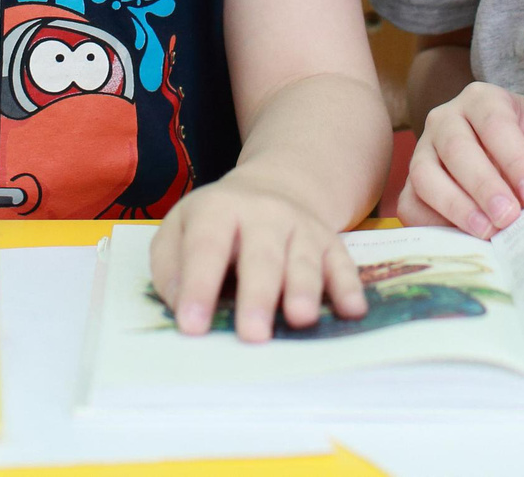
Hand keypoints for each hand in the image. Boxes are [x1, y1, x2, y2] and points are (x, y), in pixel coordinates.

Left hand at [151, 171, 367, 341]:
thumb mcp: (180, 229)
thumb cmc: (216, 225)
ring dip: (303, 289)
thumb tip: (181, 306)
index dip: (198, 285)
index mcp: (219, 209)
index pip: (207, 247)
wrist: (273, 189)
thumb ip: (170, 266)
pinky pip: (342, 264)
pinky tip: (352, 310)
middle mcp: (264, 214)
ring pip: (303, 259)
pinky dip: (348, 287)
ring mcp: (301, 227)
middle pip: (261, 254)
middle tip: (252, 334)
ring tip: (299, 318)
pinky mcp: (330, 242)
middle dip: (257, 295)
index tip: (191, 326)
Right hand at [397, 51, 523, 235]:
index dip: (513, 159)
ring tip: (488, 232)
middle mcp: (444, 120)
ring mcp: (423, 153)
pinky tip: (462, 240)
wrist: (520, 181)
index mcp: (480, 99)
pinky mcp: (412, 186)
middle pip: (456, 148)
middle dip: (484, 185)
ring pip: (426, 175)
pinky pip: (411, 203)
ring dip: (456, 206)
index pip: (493, 125)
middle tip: (510, 217)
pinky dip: (432, 223)